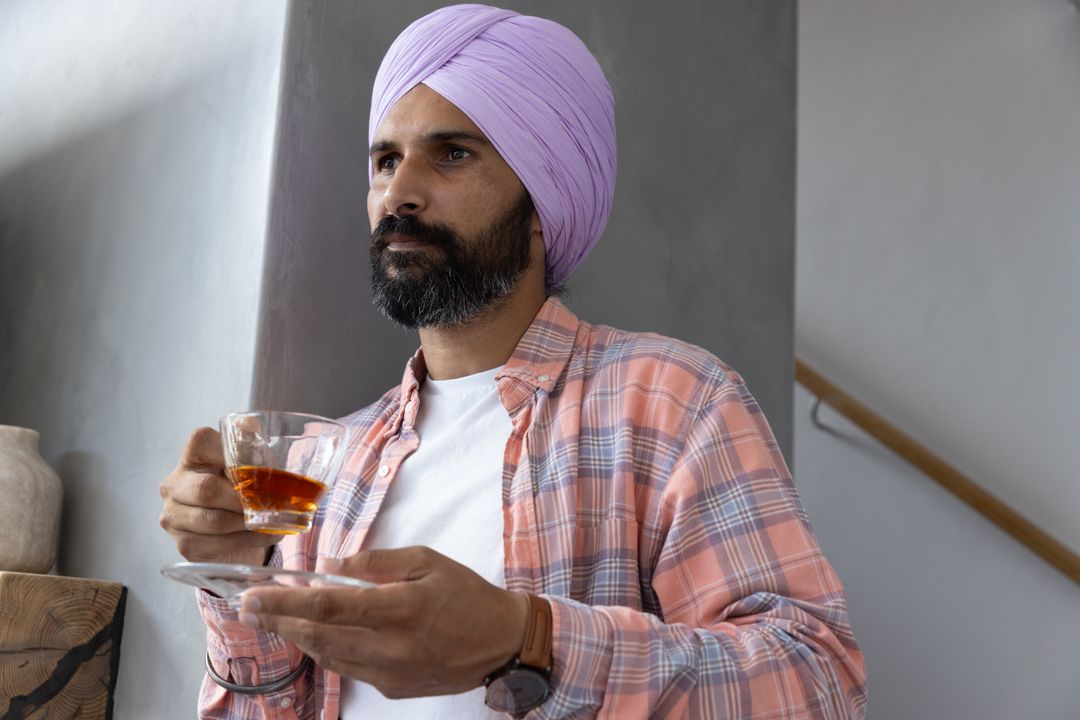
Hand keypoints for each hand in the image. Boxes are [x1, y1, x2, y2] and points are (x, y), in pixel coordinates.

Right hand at [159, 427, 279, 565]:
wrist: (232, 527)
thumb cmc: (240, 487)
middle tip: (273, 503)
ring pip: (214, 520)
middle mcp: (174, 485)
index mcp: (191, 457)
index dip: (229, 452)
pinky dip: (248, 540)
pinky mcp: (184, 544)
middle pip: (207, 490)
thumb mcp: (249, 461)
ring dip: (250, 522)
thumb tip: (253, 429)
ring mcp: (174, 516)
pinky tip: (265, 534)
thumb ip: (250, 443)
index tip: (255, 464)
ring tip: (275, 520)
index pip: (201, 443)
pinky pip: (216, 544)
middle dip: (244, 499)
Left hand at [236, 546, 528, 698]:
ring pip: (329, 656)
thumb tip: (331, 567)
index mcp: (402, 608)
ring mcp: (390, 673)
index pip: (329, 607)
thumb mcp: (427, 561)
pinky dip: (328, 649)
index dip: (285, 603)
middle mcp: (392, 646)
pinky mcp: (392, 689)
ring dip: (299, 637)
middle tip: (249, 608)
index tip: (253, 596)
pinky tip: (318, 634)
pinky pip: (349, 668)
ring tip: (278, 618)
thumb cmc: (467, 594)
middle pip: (318, 637)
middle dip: (279, 622)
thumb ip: (376, 563)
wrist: (502, 643)